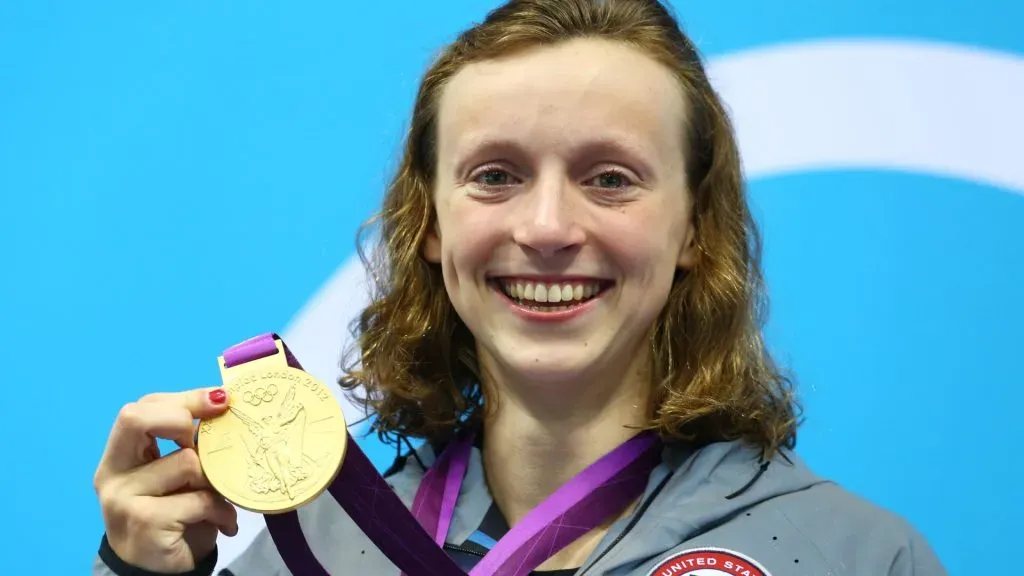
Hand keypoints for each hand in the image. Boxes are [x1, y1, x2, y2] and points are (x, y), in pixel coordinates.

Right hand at [94, 388, 238, 572]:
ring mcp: (123, 499)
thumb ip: (186, 445)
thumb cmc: (174, 515)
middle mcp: (112, 473)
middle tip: (209, 443)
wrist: (158, 571)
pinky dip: (221, 510)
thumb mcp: (177, 475)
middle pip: (137, 419)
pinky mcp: (145, 523)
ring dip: (216, 480)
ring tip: (222, 498)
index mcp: (120, 455)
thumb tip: (225, 404)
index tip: (221, 400)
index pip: (142, 408)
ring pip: (185, 462)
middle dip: (183, 419)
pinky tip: (224, 522)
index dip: (183, 398)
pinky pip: (198, 499)